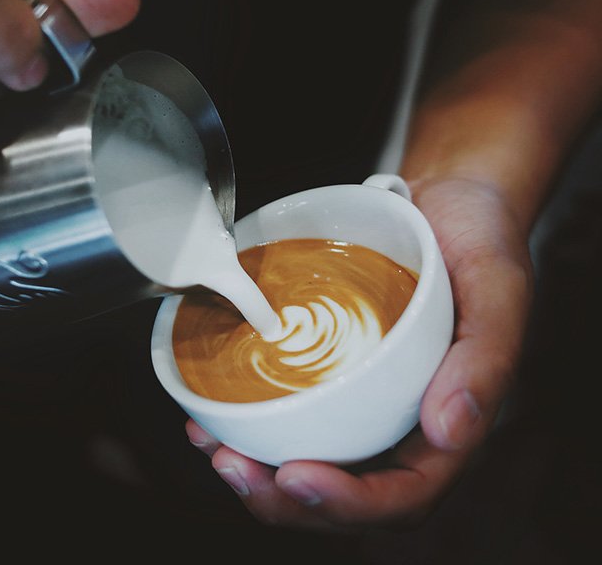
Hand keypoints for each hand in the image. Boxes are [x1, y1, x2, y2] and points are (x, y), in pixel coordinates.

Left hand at [186, 176, 532, 530]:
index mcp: (450, 421)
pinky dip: (247, 421)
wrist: (445, 202)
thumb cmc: (480, 241)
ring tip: (211, 447)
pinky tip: (209, 410)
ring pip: (310, 459)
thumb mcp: (497, 286)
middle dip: (283, 498)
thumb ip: (485, 360)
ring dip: (256, 468)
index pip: (405, 495)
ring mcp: (363, 400)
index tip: (296, 475)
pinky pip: (290, 411)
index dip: (350, 504)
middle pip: (345, 492)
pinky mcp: (331, 372)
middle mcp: (403, 423)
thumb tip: (448, 431)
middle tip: (232, 467)